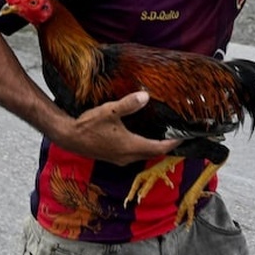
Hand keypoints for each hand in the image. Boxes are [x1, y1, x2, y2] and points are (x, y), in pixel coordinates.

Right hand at [53, 91, 178, 165]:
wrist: (69, 137)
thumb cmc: (88, 125)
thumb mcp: (110, 111)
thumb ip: (128, 104)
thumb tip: (145, 96)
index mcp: (130, 146)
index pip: (159, 148)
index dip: (173, 143)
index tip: (185, 136)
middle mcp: (128, 156)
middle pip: (154, 153)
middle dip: (166, 145)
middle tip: (177, 134)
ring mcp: (120, 159)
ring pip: (144, 155)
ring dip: (154, 147)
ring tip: (163, 135)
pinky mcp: (114, 157)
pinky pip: (135, 155)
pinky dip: (143, 147)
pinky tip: (143, 137)